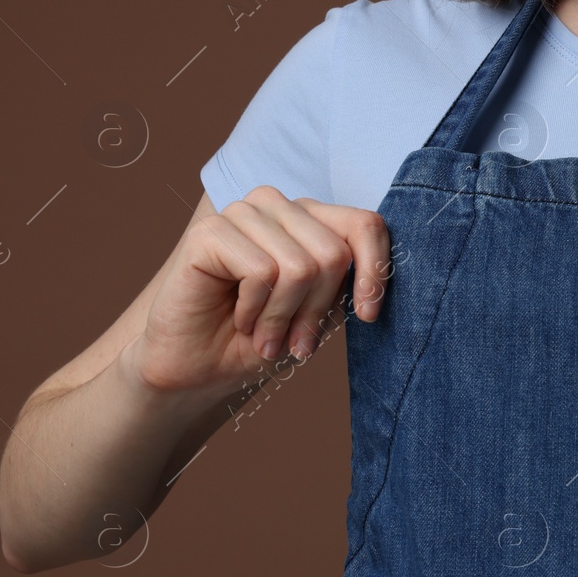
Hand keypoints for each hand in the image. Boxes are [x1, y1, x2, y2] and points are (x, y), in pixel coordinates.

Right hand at [128, 186, 392, 400]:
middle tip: (296, 342)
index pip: (365, 224)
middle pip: (334, 252)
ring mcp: (242, 214)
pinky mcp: (210, 232)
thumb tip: (376, 272)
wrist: (201, 369)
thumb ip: (347, 283)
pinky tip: (240, 319)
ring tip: (266, 335)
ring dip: (285, 316)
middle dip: (318, 310)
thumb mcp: (320, 313)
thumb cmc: (263, 339)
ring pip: (300, 265)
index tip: (367, 316)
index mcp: (310, 219)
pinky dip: (256, 309)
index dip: (375, 270)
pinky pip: (261, 271)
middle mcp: (278, 207)